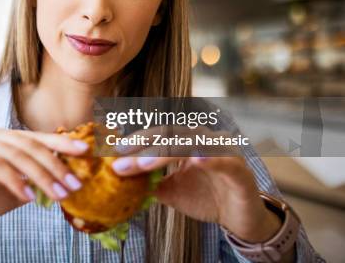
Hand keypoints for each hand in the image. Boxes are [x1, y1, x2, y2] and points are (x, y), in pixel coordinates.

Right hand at [0, 123, 87, 260]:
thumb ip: (36, 180)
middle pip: (28, 144)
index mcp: (1, 137)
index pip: (35, 137)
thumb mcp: (16, 190)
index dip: (61, 143)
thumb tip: (69, 177)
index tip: (85, 152)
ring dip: (40, 176)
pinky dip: (14, 181)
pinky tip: (28, 197)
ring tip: (58, 194)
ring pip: (15, 154)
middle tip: (74, 184)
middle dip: (55, 165)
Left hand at [111, 126, 282, 244]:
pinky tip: (195, 159)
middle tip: (121, 158)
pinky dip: (209, 157)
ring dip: (166, 152)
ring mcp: (223, 151)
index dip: (136, 140)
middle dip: (144, 146)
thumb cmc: (207, 198)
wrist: (240, 219)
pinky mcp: (239, 169)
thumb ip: (151, 181)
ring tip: (144, 163)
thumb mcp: (172, 191)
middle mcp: (204, 139)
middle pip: (170, 135)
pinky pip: (224, 159)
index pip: (158, 134)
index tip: (113, 151)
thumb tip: (122, 176)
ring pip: (192, 143)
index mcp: (188, 141)